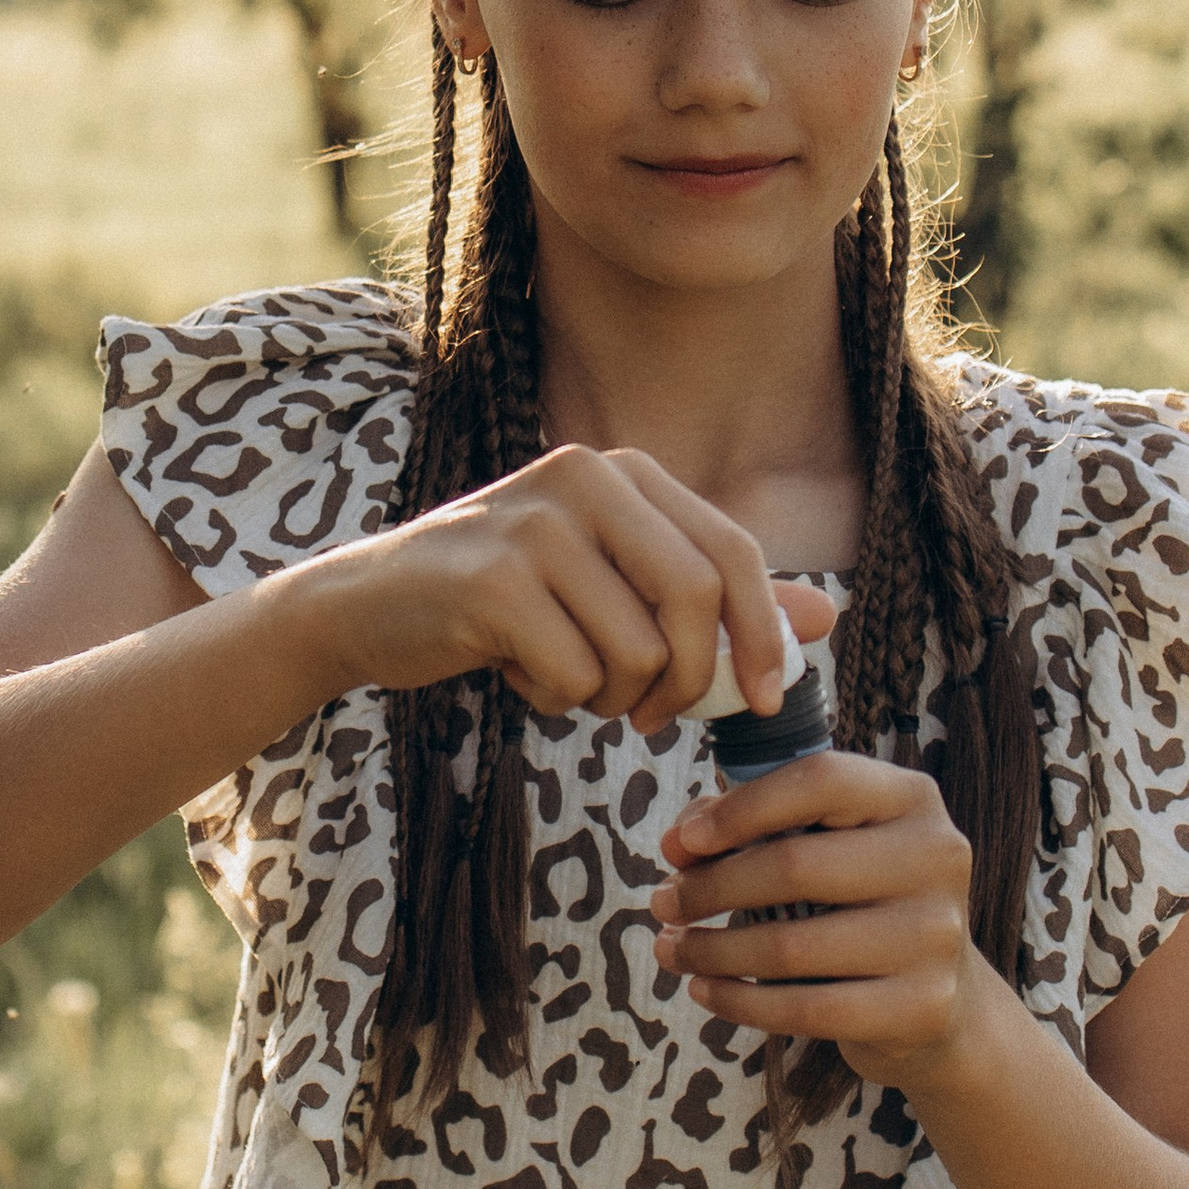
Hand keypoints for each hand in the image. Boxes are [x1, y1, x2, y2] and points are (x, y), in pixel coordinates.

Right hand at [295, 443, 836, 735]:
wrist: (366, 606)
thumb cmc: (504, 601)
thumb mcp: (610, 585)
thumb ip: (711, 596)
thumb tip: (821, 620)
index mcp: (623, 469)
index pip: (734, 550)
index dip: (764, 632)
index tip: (766, 698)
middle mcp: (584, 476)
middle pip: (699, 597)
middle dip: (696, 680)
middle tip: (660, 718)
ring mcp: (536, 524)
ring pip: (638, 650)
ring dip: (614, 698)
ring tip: (565, 679)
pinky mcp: (493, 580)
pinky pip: (575, 675)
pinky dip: (557, 700)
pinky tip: (516, 675)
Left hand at [647, 750, 983, 1083]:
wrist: (941, 1001)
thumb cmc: (861, 905)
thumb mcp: (826, 845)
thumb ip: (753, 823)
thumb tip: (680, 843)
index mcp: (912, 798)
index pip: (821, 780)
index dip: (742, 808)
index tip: (682, 842)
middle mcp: (936, 858)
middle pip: (794, 866)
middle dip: (708, 888)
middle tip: (663, 902)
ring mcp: (935, 936)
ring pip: (790, 947)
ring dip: (711, 951)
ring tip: (672, 948)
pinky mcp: (921, 1007)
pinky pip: (804, 1010)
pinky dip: (739, 1002)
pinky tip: (704, 991)